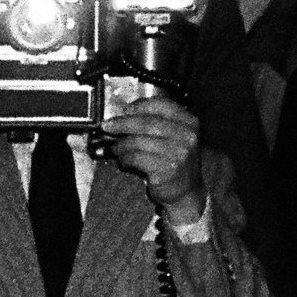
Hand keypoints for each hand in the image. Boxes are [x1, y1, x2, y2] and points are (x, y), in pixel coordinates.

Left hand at [97, 87, 204, 216]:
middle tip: (107, 126)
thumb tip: (123, 114)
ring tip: (115, 148)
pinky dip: (125, 158)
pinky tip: (124, 161)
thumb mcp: (175, 137)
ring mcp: (178, 153)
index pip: (161, 105)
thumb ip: (157, 122)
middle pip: (146, 122)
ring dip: (121, 145)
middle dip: (122, 123)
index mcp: (189, 122)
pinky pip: (136, 158)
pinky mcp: (166, 170)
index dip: (139, 105)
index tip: (124, 109)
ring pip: (138, 141)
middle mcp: (186, 136)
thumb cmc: (175, 160)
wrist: (187, 192)